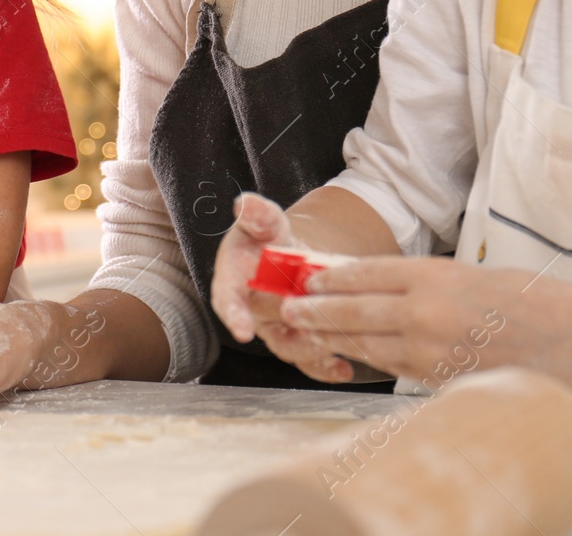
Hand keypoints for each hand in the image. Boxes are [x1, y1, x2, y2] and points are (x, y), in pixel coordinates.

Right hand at [209, 193, 352, 381]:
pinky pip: (310, 362)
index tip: (242, 329)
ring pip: (290, 348)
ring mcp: (278, 328)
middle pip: (265, 328)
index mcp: (234, 281)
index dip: (234, 314)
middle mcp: (252, 311)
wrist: (289, 255)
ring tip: (332, 342)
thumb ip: (257, 215)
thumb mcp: (265, 221)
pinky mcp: (300, 340)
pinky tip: (344, 369)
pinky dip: (327, 368)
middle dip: (288, 330)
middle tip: (309, 329)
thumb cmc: (268, 238)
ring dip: (311, 348)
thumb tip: (245, 203)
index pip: (227, 299)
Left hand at [279, 257, 528, 385]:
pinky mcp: (441, 381)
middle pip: (356, 309)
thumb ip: (429, 282)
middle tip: (289, 306)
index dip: (334, 275)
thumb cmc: (537, 303)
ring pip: (368, 342)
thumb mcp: (477, 275)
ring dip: (332, 336)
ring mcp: (432, 351)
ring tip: (305, 330)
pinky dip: (367, 358)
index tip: (309, 275)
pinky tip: (349, 354)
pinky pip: (393, 367)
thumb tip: (381, 284)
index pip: (368, 273)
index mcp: (436, 276)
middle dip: (318, 308)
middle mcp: (427, 312)